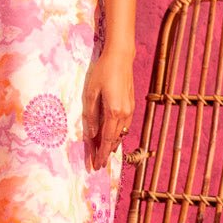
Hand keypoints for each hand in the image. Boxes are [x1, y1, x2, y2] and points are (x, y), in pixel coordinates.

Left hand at [83, 50, 134, 169]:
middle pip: (114, 140)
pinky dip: (117, 135)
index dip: (100, 153)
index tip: (95, 165)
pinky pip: (124, 126)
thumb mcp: (90, 93)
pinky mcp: (131, 105)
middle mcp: (124, 114)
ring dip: (112, 145)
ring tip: (104, 155)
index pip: (105, 139)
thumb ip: (91, 115)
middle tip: (98, 165)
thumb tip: (91, 134)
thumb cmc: (103, 72)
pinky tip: (113, 138)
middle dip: (105, 153)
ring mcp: (129, 110)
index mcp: (113, 112)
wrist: (121, 57)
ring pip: (120, 134)